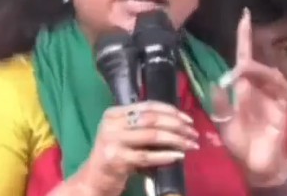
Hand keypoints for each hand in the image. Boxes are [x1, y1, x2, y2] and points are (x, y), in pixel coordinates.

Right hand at [74, 101, 198, 195]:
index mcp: (114, 113)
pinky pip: (147, 156)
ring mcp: (113, 141)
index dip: (171, 111)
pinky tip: (178, 156)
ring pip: (152, 136)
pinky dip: (165, 155)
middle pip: (151, 119)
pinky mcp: (117, 160)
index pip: (147, 106)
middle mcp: (112, 124)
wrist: (93, 180)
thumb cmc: (114, 156)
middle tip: (193, 133)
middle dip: (177, 125)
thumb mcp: (124, 135)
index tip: (188, 120)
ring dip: (176, 140)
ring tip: (191, 145)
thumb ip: (143, 126)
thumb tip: (179, 122)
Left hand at [212, 8, 286, 187]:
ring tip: (245, 67)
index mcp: (243, 88)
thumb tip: (215, 81)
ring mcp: (273, 97)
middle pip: (257, 62)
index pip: (244, 57)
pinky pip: (283, 89)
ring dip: (258, 68)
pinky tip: (264, 78)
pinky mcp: (284, 108)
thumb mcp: (223, 123)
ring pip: (270, 74)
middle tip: (241, 35)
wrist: (256, 164)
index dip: (244, 37)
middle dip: (249, 46)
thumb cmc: (239, 143)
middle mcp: (259, 88)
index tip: (245, 15)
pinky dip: (273, 82)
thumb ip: (218, 104)